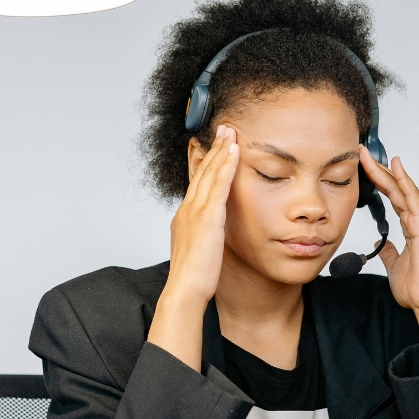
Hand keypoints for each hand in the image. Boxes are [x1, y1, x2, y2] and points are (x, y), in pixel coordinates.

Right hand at [147, 125, 238, 370]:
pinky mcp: (207, 218)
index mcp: (184, 217)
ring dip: (221, 150)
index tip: (212, 146)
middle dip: (213, 148)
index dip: (205, 162)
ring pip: (209, 173)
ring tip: (230, 132)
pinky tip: (234, 152)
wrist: (185, 290)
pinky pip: (218, 185)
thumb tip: (210, 234)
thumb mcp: (198, 251)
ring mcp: (195, 212)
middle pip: (201, 171)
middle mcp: (187, 210)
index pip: (196, 183)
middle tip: (222, 129)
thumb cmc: (193, 278)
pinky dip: (226, 166)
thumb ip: (203, 237)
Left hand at [359, 146, 418, 371]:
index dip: (377, 180)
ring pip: (402, 189)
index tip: (362, 167)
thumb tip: (385, 245)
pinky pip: (412, 199)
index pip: (391, 196)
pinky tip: (396, 168)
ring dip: (386, 171)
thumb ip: (391, 252)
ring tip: (370, 155)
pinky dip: (404, 182)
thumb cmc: (417, 286)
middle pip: (395, 188)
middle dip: (378, 169)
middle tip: (361, 152)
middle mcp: (418, 219)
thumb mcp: (395, 264)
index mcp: (411, 226)